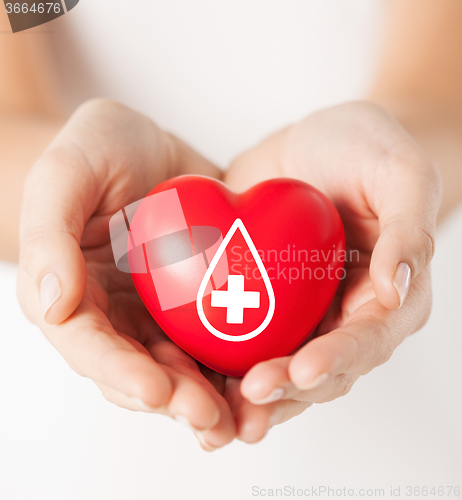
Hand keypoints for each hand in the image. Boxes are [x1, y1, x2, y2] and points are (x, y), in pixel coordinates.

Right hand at [17, 99, 234, 450]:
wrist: (146, 144)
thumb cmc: (98, 150)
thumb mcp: (67, 171)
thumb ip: (49, 233)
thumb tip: (51, 304)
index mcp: (73, 294)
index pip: (90, 346)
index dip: (120, 373)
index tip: (155, 390)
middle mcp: (114, 314)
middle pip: (140, 370)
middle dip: (174, 400)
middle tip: (211, 420)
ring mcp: (156, 310)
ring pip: (180, 365)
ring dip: (208, 397)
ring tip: (240, 420)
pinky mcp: (196, 300)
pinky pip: (215, 336)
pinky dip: (236, 363)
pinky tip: (263, 377)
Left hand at [224, 101, 441, 441]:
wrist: (316, 142)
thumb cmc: (367, 150)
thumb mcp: (399, 175)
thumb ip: (408, 230)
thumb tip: (397, 288)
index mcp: (385, 296)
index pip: (367, 340)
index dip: (337, 360)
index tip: (302, 370)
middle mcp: (342, 315)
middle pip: (318, 369)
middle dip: (285, 389)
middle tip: (249, 398)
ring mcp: (299, 312)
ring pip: (277, 365)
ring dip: (249, 396)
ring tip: (217, 416)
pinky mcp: (259, 299)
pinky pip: (239, 335)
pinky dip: (217, 362)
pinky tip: (190, 378)